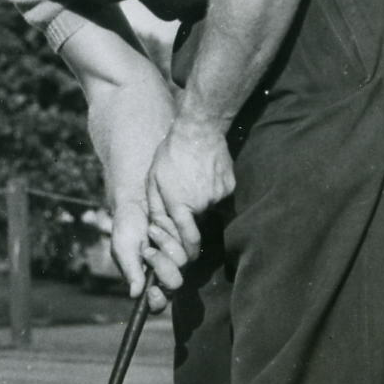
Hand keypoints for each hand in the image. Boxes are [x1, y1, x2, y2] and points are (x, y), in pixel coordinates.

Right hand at [110, 201, 186, 313]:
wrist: (138, 200)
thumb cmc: (126, 226)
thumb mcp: (123, 247)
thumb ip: (130, 270)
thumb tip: (134, 294)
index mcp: (146, 282)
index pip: (156, 304)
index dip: (157, 301)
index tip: (152, 290)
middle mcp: (164, 274)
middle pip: (174, 284)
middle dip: (161, 265)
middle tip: (147, 250)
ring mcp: (178, 259)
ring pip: (183, 262)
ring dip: (165, 243)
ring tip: (152, 228)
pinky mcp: (188, 242)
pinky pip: (190, 243)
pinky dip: (172, 232)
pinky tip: (160, 221)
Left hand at [146, 117, 235, 260]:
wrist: (198, 129)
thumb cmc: (170, 154)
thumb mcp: (152, 180)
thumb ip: (156, 208)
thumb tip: (159, 231)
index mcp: (181, 205)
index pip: (189, 240)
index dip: (188, 250)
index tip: (188, 254)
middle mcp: (202, 204)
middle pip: (197, 223)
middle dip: (190, 218)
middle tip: (183, 197)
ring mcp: (219, 196)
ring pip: (209, 209)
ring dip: (201, 202)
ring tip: (193, 180)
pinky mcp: (230, 187)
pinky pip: (220, 197)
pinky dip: (212, 191)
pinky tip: (205, 175)